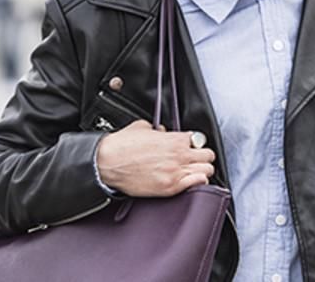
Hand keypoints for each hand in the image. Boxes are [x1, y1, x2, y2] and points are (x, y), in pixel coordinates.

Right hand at [96, 120, 215, 196]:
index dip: (196, 144)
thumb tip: (161, 130)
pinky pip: (198, 183)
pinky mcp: (170, 187)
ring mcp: (176, 172)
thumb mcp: (142, 128)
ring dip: (203, 170)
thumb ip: (158, 129)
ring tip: (194, 171)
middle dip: (203, 157)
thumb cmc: (121, 146)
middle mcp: (180, 155)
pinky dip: (198, 182)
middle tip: (195, 160)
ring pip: (207, 170)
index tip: (191, 148)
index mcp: (175, 139)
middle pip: (208, 155)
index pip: (200, 140)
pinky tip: (192, 181)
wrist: (106, 163)